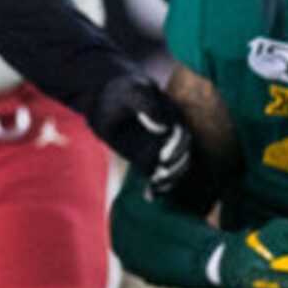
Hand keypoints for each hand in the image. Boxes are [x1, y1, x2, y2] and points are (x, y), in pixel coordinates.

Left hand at [90, 73, 192, 193]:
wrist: (104, 100)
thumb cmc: (120, 92)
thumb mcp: (131, 91)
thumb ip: (146, 103)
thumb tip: (163, 126)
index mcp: (173, 116)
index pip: (182, 136)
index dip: (176, 147)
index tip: (163, 157)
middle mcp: (172, 134)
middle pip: (182, 156)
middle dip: (175, 168)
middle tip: (159, 176)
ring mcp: (162, 148)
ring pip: (174, 169)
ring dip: (168, 181)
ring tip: (155, 188)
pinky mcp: (150, 160)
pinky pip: (159, 176)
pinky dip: (158, 188)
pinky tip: (149, 195)